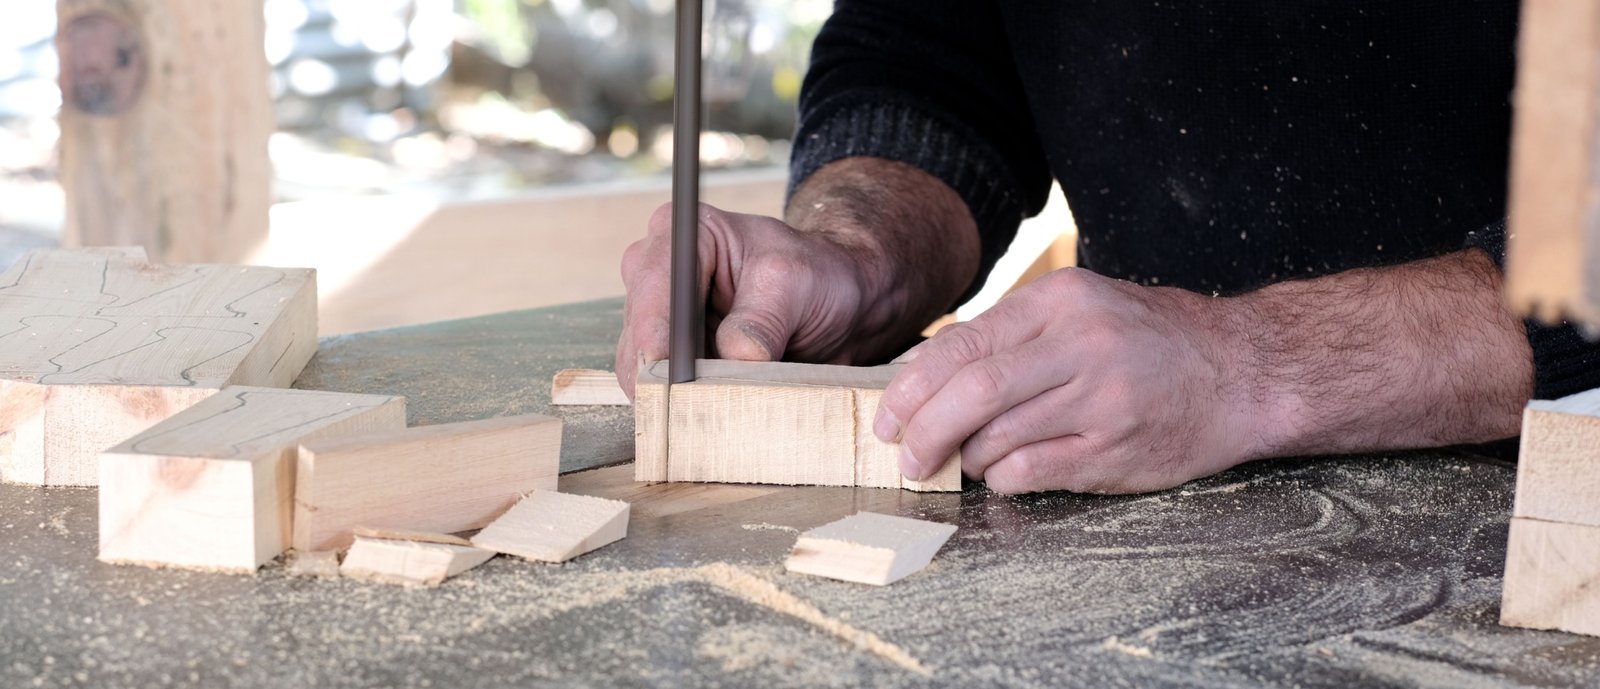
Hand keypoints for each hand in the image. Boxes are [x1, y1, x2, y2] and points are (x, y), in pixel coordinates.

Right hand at [614, 203, 875, 396]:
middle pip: (639, 330)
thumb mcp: (798, 283)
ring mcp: (662, 321)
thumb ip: (765, 317)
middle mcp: (662, 275)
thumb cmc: (818, 277)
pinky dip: (684, 407)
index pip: (654, 282)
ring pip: (645, 369)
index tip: (667, 365)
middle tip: (694, 405)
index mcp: (687, 236)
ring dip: (675, 395)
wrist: (840, 307)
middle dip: (662, 369)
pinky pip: (663, 391)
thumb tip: (736, 355)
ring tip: (715, 413)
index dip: (654, 327)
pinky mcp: (672, 359)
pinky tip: (711, 414)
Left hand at [873, 267, 1263, 493]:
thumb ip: (1012, 335)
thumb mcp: (1082, 310)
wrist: (1244, 372)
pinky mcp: (1116, 449)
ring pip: (997, 435)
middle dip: (924, 429)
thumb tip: (924, 371)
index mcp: (1062, 302)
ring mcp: (1102, 399)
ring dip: (965, 457)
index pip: (964, 344)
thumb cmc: (1151, 342)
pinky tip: (1003, 474)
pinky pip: (1031, 471)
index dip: (913, 386)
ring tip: (962, 462)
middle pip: (973, 390)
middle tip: (904, 454)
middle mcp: (1082, 345)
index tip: (888, 415)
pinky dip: (1001, 479)